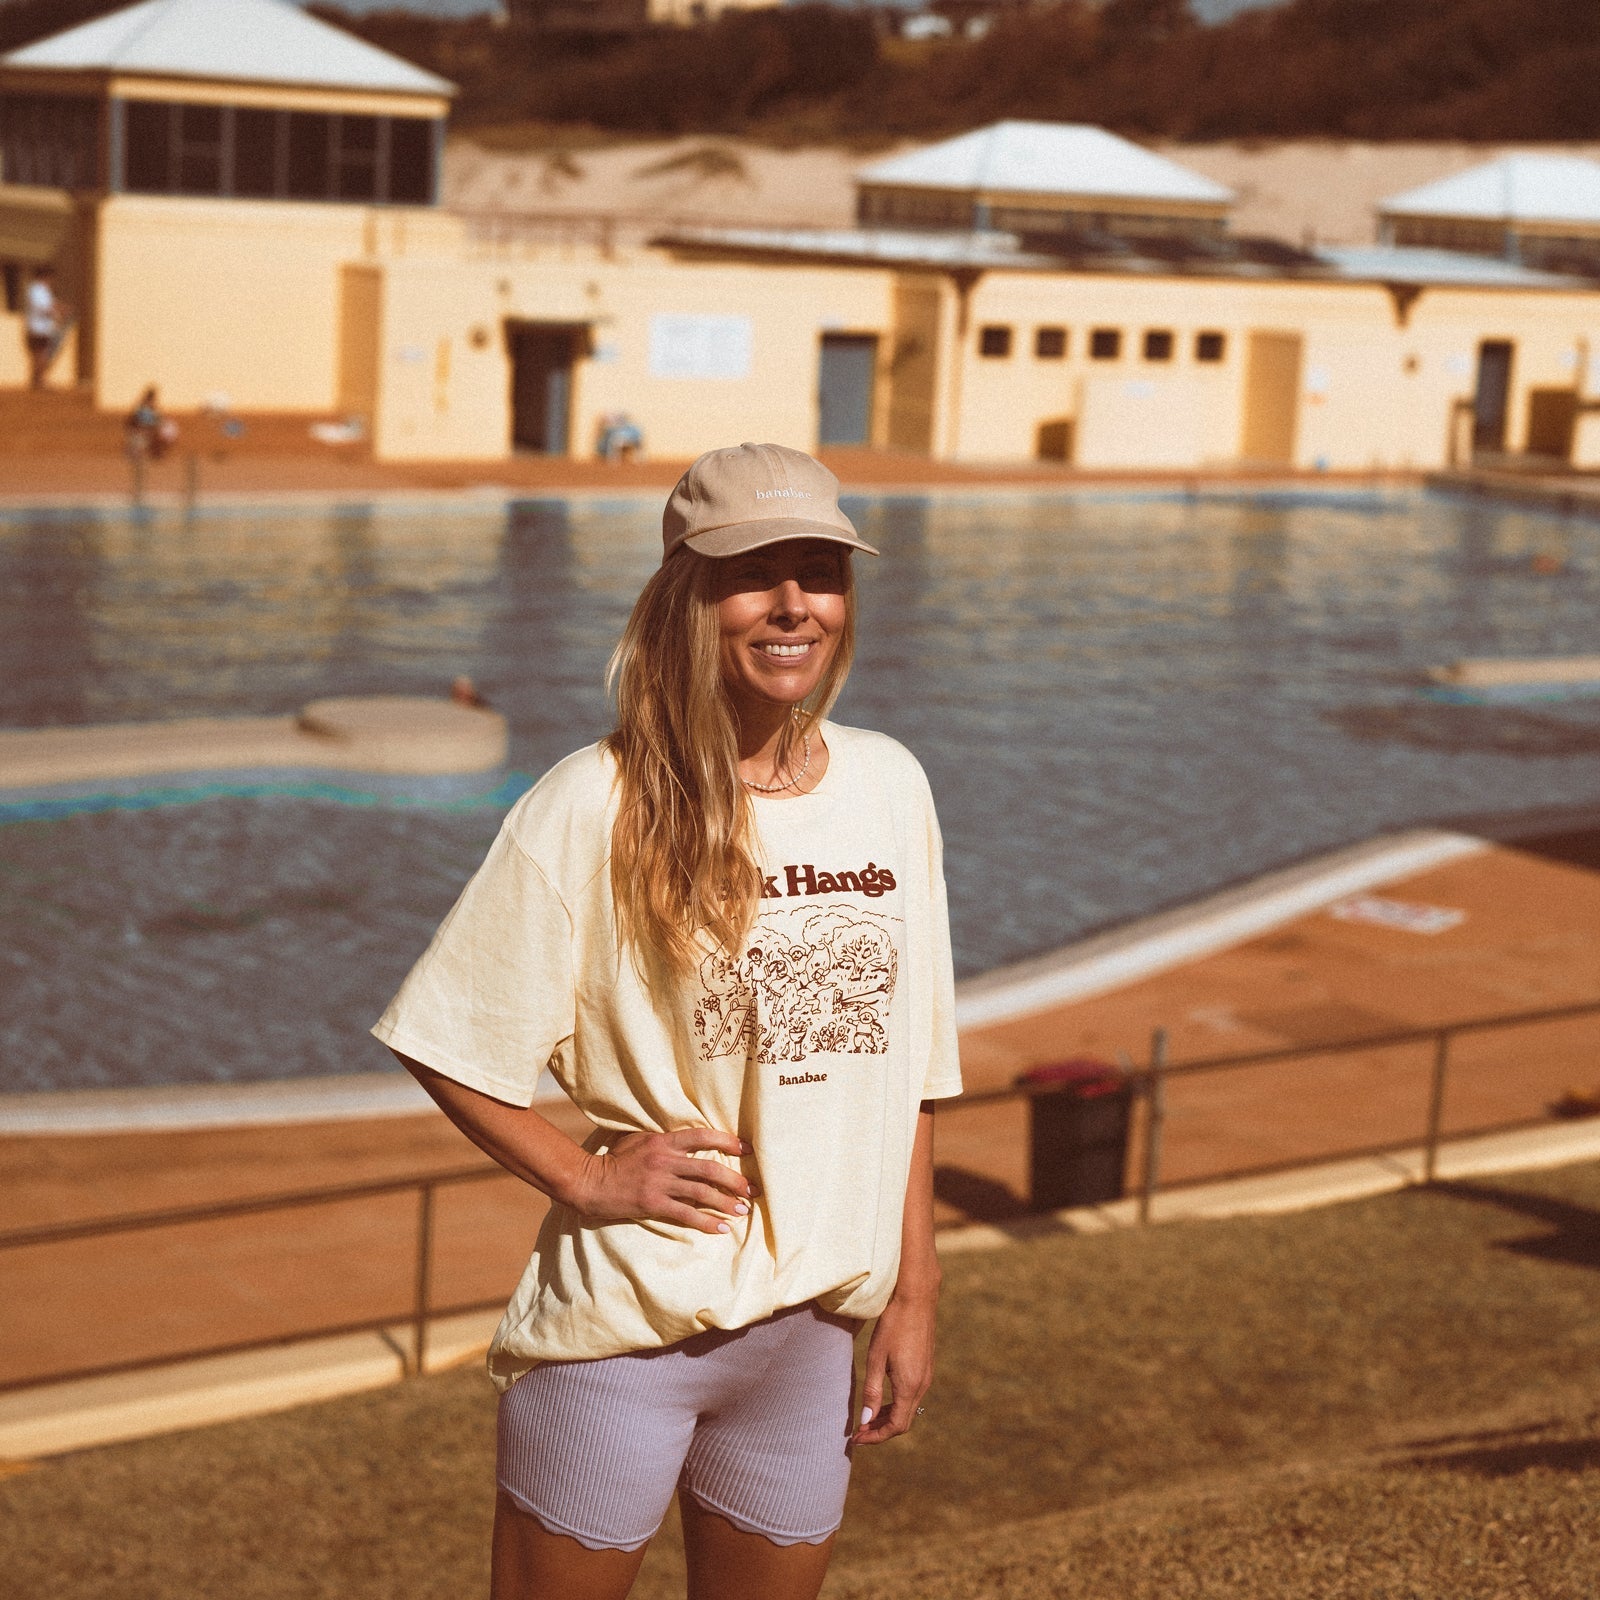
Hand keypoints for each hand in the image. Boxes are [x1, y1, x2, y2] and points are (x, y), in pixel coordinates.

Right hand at [567, 1128, 754, 1234]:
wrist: (590, 1182)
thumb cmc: (615, 1160)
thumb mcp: (639, 1140)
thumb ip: (664, 1140)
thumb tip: (689, 1141)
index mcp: (663, 1141)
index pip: (703, 1137)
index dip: (728, 1142)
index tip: (747, 1150)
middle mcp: (665, 1159)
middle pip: (709, 1168)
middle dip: (735, 1180)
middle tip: (753, 1190)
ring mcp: (659, 1182)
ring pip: (701, 1193)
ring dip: (726, 1203)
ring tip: (743, 1211)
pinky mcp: (653, 1204)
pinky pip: (686, 1214)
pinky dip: (706, 1222)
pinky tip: (721, 1229)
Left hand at [853, 1289, 936, 1445]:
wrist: (917, 1298)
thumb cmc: (893, 1325)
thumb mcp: (876, 1358)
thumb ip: (872, 1391)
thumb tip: (866, 1420)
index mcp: (909, 1386)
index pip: (896, 1426)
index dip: (876, 1436)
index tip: (857, 1438)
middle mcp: (922, 1385)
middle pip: (903, 1421)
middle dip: (881, 1430)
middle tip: (859, 1431)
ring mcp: (926, 1376)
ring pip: (908, 1409)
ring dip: (888, 1417)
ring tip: (867, 1416)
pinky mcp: (926, 1367)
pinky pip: (912, 1395)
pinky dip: (896, 1403)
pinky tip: (882, 1397)